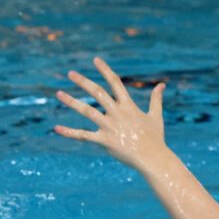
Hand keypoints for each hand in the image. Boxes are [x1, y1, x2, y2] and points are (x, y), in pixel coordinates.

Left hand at [54, 57, 167, 172]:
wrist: (153, 158)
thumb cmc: (155, 138)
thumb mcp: (156, 116)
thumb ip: (156, 99)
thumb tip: (162, 85)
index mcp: (129, 106)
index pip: (115, 83)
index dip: (105, 70)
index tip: (95, 60)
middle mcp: (117, 113)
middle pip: (97, 93)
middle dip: (83, 82)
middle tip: (70, 73)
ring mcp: (110, 126)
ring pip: (87, 111)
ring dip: (72, 101)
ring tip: (59, 94)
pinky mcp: (104, 141)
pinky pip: (84, 135)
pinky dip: (70, 132)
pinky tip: (57, 128)